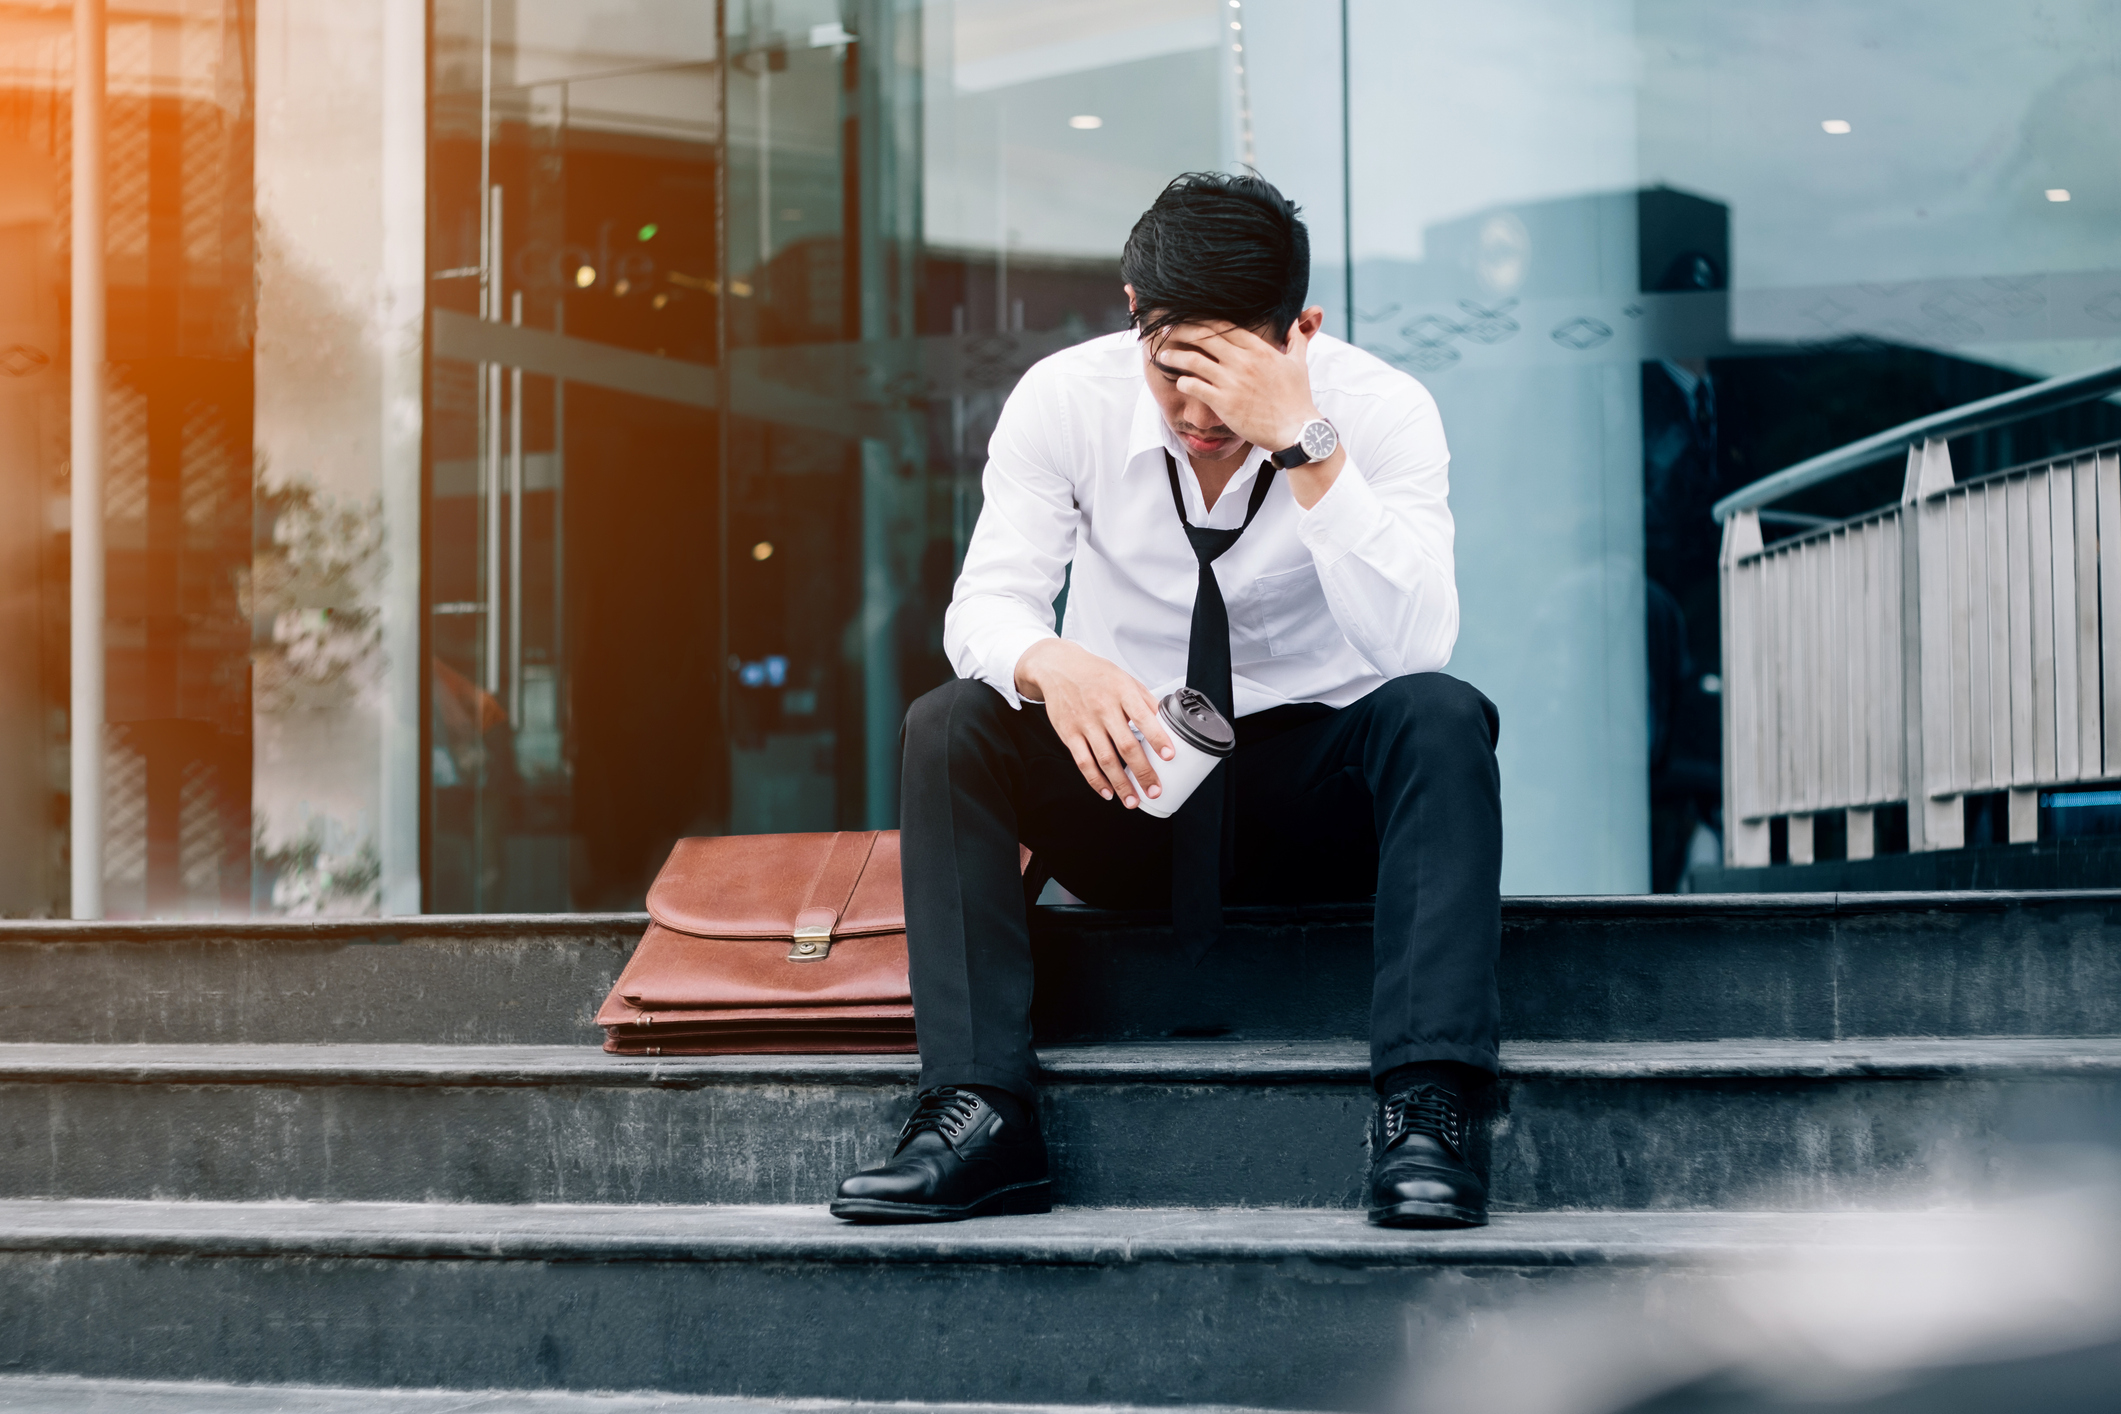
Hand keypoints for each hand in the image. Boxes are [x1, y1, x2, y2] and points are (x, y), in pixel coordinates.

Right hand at [1014, 639, 1174, 807]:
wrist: (1058, 668)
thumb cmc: (1095, 674)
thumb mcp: (1125, 679)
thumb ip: (1145, 701)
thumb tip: (1167, 722)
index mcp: (1122, 692)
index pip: (1144, 718)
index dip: (1158, 739)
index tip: (1169, 756)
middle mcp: (1103, 708)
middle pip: (1126, 746)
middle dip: (1143, 772)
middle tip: (1154, 790)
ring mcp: (1084, 723)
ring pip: (1105, 760)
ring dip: (1121, 784)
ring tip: (1133, 800)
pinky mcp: (1068, 734)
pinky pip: (1083, 762)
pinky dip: (1096, 781)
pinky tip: (1107, 792)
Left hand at [1156, 320, 1319, 454]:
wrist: (1297, 430)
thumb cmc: (1298, 398)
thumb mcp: (1299, 363)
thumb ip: (1296, 339)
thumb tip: (1294, 322)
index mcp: (1259, 348)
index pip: (1223, 325)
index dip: (1202, 321)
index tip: (1188, 320)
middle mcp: (1243, 360)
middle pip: (1203, 336)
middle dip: (1181, 331)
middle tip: (1167, 331)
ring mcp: (1232, 381)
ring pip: (1193, 360)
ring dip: (1174, 356)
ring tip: (1163, 356)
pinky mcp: (1223, 402)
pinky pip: (1194, 386)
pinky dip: (1182, 381)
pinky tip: (1179, 382)